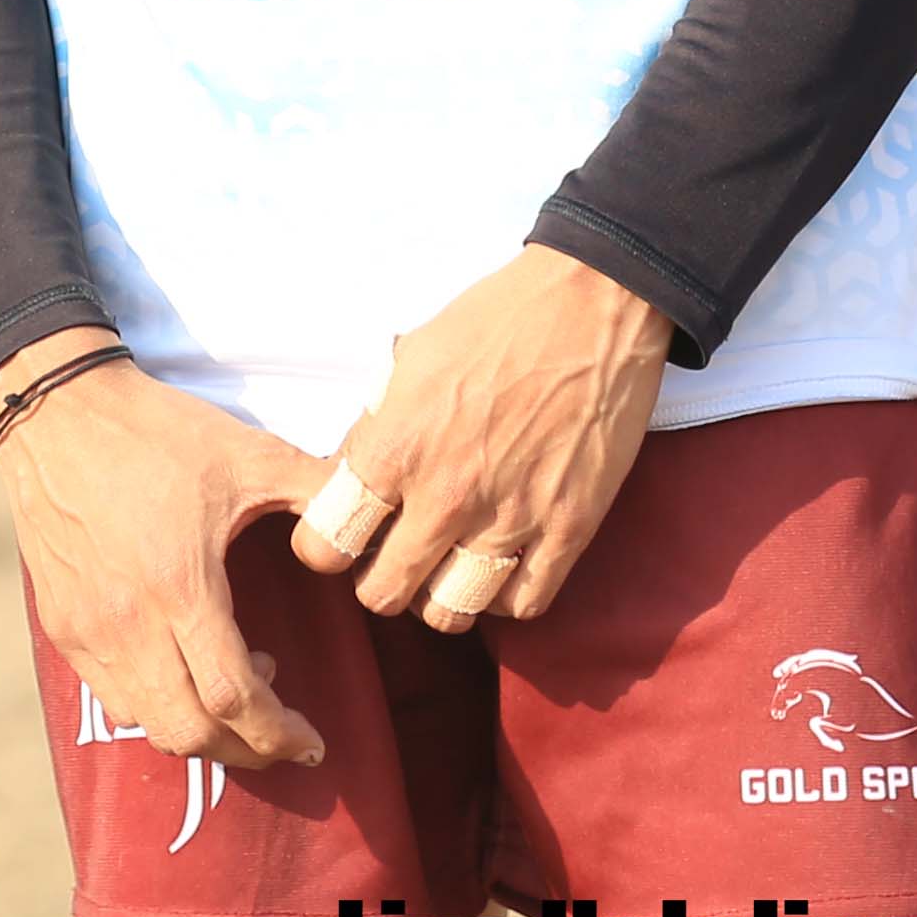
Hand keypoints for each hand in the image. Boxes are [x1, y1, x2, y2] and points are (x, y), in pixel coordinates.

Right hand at [0, 328, 336, 771]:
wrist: (55, 408)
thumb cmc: (156, 431)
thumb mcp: (249, 452)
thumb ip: (318, 490)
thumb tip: (376, 515)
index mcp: (180, 586)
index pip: (236, 700)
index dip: (280, 735)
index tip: (312, 741)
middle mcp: (128, 623)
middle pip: (191, 732)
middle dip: (247, 750)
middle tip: (282, 735)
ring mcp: (87, 629)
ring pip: (147, 723)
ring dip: (200, 729)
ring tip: (235, 686)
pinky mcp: (61, 624)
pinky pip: (111, 695)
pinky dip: (154, 705)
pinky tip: (180, 666)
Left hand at [287, 245, 673, 632]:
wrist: (591, 304)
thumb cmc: (495, 319)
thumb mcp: (409, 358)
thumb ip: (378, 425)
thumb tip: (354, 470)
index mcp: (395, 448)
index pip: (326, 544)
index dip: (325, 545)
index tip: (343, 533)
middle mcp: (446, 497)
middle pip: (383, 594)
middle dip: (378, 579)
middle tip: (393, 553)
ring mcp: (510, 519)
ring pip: (450, 612)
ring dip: (438, 597)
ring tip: (444, 567)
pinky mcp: (569, 529)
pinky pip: (524, 602)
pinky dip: (504, 596)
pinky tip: (499, 565)